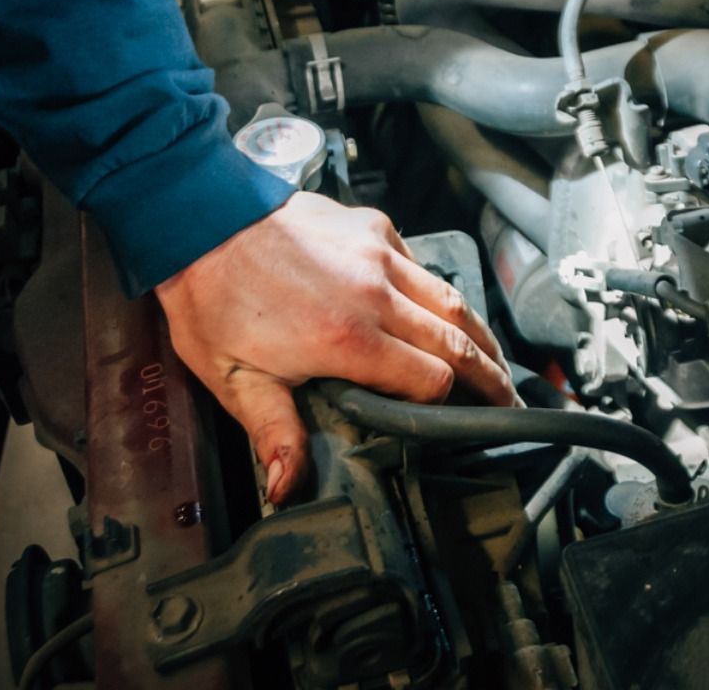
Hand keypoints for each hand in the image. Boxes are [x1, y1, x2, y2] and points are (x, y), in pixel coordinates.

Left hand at [155, 192, 517, 504]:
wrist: (199, 220)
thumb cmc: (211, 298)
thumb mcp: (233, 376)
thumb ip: (274, 431)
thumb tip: (289, 488)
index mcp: (348, 339)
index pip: (432, 382)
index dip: (447, 407)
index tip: (457, 425)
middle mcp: (375, 294)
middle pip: (458, 340)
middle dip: (489, 375)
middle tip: (509, 399)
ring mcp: (377, 253)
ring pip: (449, 297)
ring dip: (477, 331)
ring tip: (493, 358)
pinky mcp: (369, 226)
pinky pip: (419, 263)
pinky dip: (434, 289)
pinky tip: (434, 307)